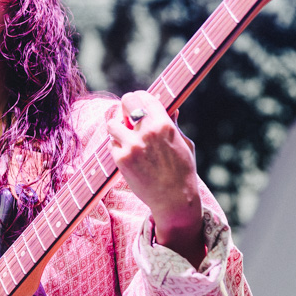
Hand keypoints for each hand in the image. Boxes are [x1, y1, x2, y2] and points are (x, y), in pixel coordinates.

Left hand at [106, 92, 204, 266]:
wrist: (174, 199)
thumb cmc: (183, 171)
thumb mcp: (184, 144)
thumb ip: (173, 124)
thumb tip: (172, 109)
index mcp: (164, 124)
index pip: (144, 96)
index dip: (139, 98)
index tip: (137, 103)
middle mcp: (147, 131)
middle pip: (125, 102)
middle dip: (125, 108)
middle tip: (126, 117)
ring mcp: (132, 145)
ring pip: (112, 123)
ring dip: (117, 128)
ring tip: (125, 138)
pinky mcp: (121, 159)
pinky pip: (111, 144)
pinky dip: (116, 146)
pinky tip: (126, 154)